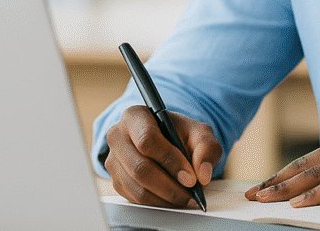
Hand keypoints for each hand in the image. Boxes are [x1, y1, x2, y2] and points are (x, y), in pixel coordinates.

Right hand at [105, 105, 221, 207]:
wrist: (164, 140)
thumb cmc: (178, 133)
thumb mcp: (198, 132)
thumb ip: (206, 147)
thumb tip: (203, 174)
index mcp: (135, 116)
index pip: (147, 140)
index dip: (170, 161)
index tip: (190, 177)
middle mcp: (118, 137)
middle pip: (140, 168)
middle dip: (169, 186)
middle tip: (190, 193)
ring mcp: (113, 160)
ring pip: (137, 187)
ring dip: (165, 198)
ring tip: (185, 198)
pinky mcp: (116, 180)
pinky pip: (134, 198)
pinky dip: (157, 202)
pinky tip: (172, 198)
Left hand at [244, 137, 319, 206]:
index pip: (308, 160)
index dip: (283, 174)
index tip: (263, 186)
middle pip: (304, 166)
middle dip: (275, 181)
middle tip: (252, 194)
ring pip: (313, 174)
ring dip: (285, 188)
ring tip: (264, 199)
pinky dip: (315, 194)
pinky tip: (299, 203)